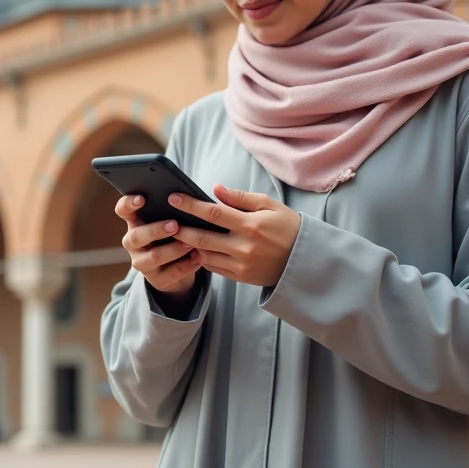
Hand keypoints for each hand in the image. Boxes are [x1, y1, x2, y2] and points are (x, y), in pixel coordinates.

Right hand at [115, 195, 200, 297]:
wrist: (176, 268)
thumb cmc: (173, 235)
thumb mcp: (169, 221)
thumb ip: (171, 210)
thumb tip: (186, 196)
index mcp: (135, 222)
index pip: (123, 210)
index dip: (128, 204)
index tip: (141, 198)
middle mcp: (133, 242)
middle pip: (136, 236)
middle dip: (156, 230)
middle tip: (175, 225)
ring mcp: (141, 262)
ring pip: (154, 256)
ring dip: (173, 250)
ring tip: (191, 244)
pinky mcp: (155, 279)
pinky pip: (171, 273)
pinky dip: (187, 265)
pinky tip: (198, 259)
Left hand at [169, 185, 300, 286]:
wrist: (303, 261)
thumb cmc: (287, 227)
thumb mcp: (270, 206)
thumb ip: (241, 198)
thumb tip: (215, 189)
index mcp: (251, 225)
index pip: (213, 212)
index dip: (190, 205)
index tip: (173, 198)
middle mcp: (243, 246)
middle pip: (201, 237)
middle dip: (180, 228)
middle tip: (165, 220)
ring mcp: (240, 264)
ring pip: (204, 254)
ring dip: (187, 245)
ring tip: (175, 233)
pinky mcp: (239, 277)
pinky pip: (213, 267)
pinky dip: (201, 257)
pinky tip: (193, 247)